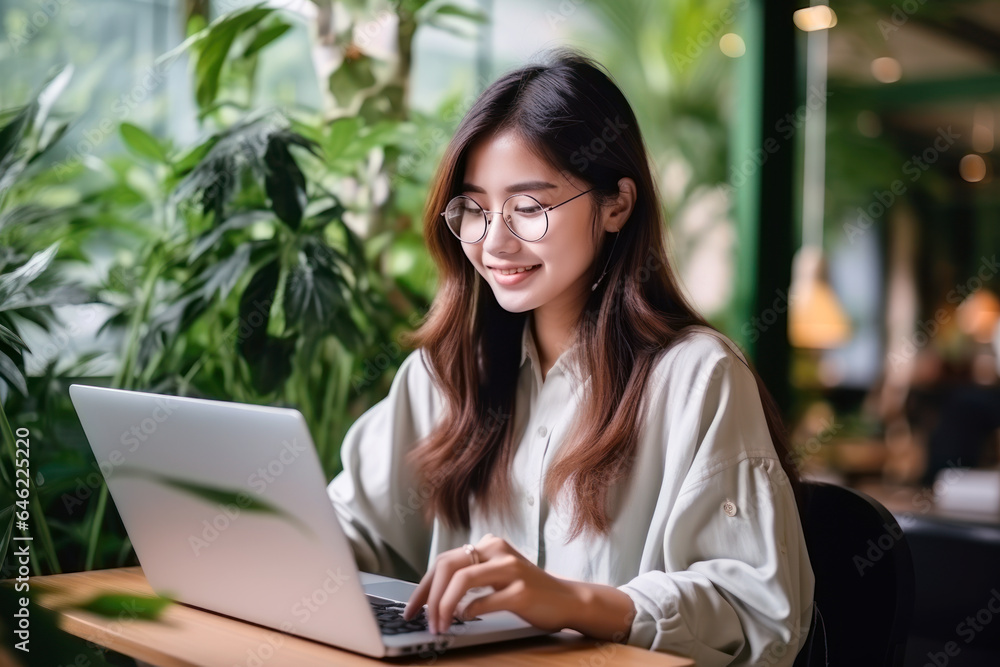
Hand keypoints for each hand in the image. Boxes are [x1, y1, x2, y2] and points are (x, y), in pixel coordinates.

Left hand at [401, 533, 581, 634]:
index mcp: (488, 545)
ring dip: (445, 606)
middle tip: (423, 620)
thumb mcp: (495, 575)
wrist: (567, 599)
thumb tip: (431, 596)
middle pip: (448, 567)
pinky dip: (470, 612)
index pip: (444, 561)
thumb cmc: (527, 591)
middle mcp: (498, 550)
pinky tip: (466, 619)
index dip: (423, 587)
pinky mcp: (522, 590)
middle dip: (430, 597)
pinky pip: (485, 600)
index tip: (411, 609)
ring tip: (440, 625)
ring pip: (463, 580)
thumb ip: (469, 576)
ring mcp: (511, 569)